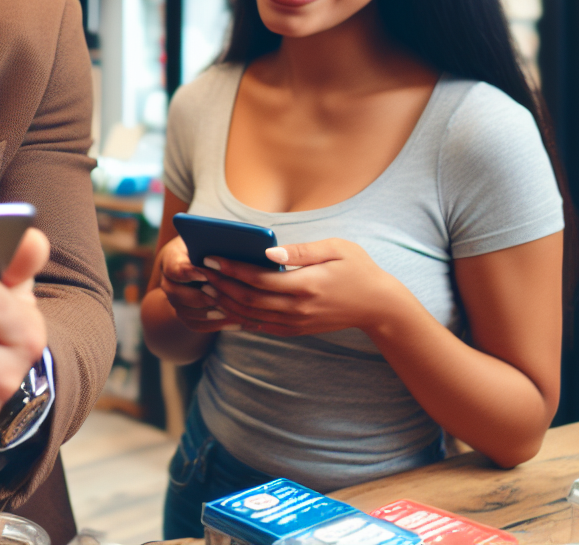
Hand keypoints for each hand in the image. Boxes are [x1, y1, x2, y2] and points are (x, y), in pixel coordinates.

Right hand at [153, 234, 240, 333]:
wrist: (199, 261)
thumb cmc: (210, 246)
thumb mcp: (210, 239)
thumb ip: (218, 243)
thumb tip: (238, 244)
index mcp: (172, 258)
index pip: (174, 267)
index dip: (188, 272)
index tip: (205, 274)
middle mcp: (168, 280)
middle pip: (175, 293)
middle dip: (198, 296)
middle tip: (218, 297)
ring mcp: (174, 299)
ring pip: (184, 311)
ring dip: (205, 313)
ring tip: (226, 313)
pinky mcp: (185, 313)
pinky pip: (195, 324)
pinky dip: (214, 325)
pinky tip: (235, 324)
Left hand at [198, 239, 415, 337]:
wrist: (379, 306)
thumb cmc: (358, 269)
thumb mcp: (336, 249)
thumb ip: (300, 251)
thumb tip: (268, 250)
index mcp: (305, 285)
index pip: (257, 279)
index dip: (230, 268)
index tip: (210, 257)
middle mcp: (297, 308)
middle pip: (247, 299)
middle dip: (220, 284)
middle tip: (199, 271)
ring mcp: (296, 323)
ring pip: (250, 316)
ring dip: (225, 303)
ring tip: (205, 287)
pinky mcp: (296, 330)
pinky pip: (261, 327)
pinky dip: (239, 319)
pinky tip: (224, 308)